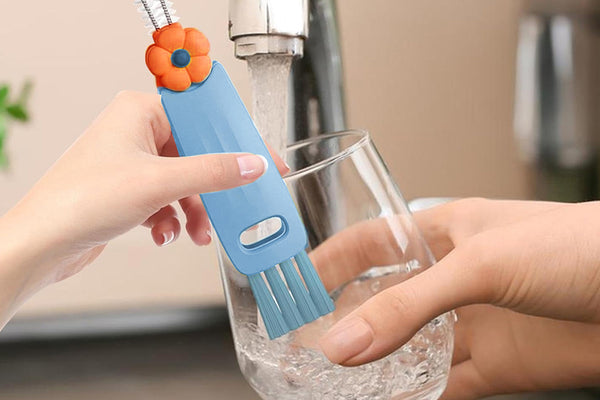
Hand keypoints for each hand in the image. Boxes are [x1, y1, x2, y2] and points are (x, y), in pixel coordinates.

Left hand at [0, 91, 287, 324]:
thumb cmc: (80, 200)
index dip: (235, 138)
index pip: (202, 116)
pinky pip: (166, 200)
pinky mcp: (128, 190)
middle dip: (211, 189)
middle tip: (236, 202)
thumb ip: (213, 172)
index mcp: (141, 111)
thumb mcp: (160, 182)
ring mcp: (131, 162)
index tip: (261, 156)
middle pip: (196, 154)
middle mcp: (135, 132)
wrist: (43, 243)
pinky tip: (166, 234)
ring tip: (198, 232)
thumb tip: (251, 164)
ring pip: (183, 182)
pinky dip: (172, 219)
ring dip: (194, 211)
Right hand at [315, 198, 599, 397]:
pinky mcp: (496, 364)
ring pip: (410, 346)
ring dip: (377, 362)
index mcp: (444, 232)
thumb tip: (343, 342)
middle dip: (346, 319)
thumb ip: (409, 305)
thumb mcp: (479, 265)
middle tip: (306, 342)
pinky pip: (444, 383)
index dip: (330, 260)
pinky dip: (415, 396)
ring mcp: (473, 322)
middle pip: (384, 299)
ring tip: (335, 379)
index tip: (294, 283)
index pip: (371, 243)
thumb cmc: (576, 246)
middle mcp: (453, 277)